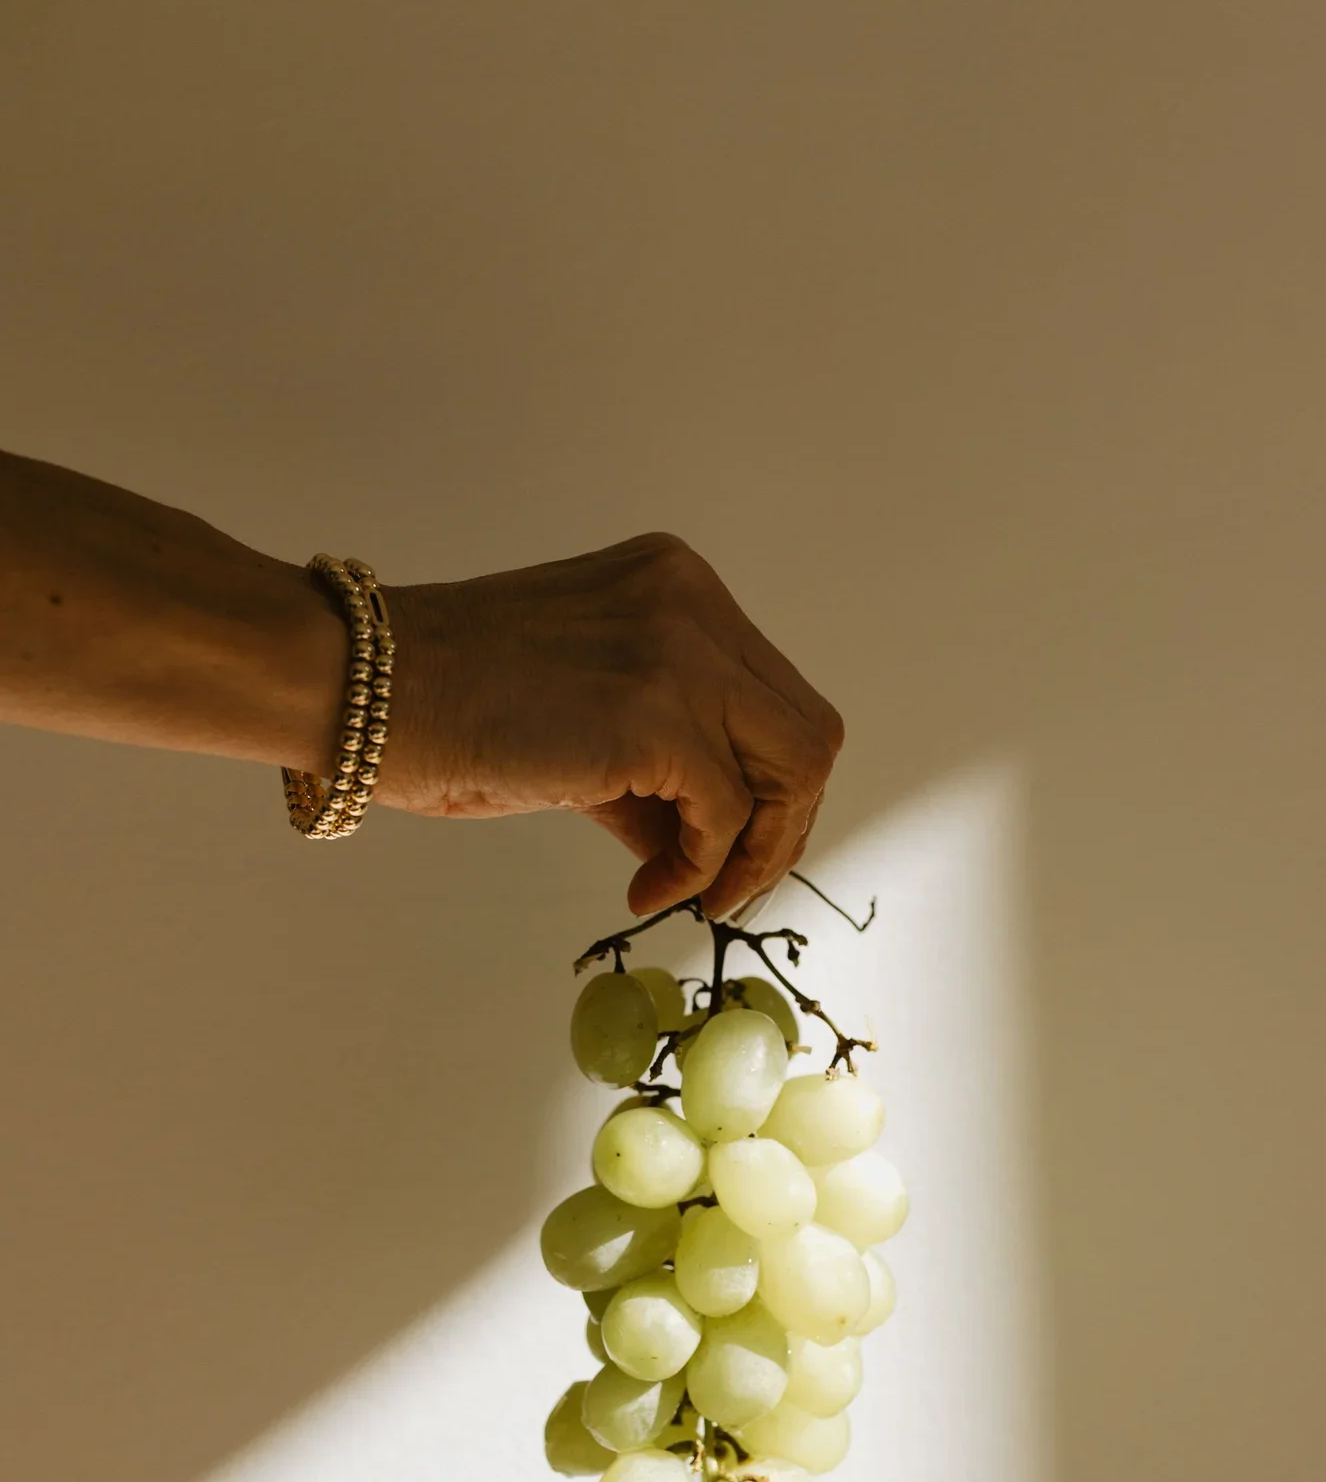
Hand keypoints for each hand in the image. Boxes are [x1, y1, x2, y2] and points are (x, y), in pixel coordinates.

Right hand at [380, 533, 842, 915]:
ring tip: (691, 893)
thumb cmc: (446, 705)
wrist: (362, 687)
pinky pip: (729, 816)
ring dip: (755, 854)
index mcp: (678, 588)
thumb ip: (658, 761)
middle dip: (781, 827)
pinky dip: (701, 870)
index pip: (774, 698)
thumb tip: (712, 843)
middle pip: (808, 734)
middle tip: (723, 887)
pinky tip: (646, 890)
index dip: (766, 788)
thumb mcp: (583, 714)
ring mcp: (681, 653)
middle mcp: (694, 604)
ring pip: (796, 771)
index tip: (720, 849)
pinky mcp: (656, 715)